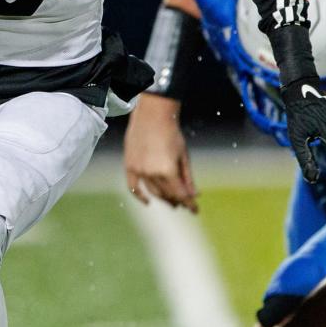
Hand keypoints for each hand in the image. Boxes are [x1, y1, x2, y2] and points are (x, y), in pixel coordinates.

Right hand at [124, 94, 197, 211]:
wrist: (152, 115)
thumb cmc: (172, 133)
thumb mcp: (184, 156)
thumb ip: (188, 178)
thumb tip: (194, 195)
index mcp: (168, 171)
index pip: (180, 195)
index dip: (189, 204)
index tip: (195, 210)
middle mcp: (152, 174)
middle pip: (167, 195)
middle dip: (177, 201)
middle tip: (183, 204)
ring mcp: (139, 171)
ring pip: (153, 192)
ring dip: (163, 198)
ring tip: (171, 201)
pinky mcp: (130, 166)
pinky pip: (133, 187)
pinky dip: (140, 196)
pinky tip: (148, 201)